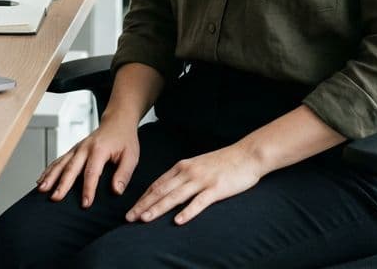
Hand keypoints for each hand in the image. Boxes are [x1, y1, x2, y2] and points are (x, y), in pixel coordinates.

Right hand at [37, 115, 139, 208]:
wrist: (117, 121)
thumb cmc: (125, 140)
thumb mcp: (131, 156)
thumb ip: (124, 173)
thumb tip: (116, 190)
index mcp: (100, 149)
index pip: (92, 172)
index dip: (88, 189)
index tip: (85, 204)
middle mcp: (84, 148)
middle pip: (71, 168)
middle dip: (62, 184)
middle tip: (55, 198)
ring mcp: (77, 148)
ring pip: (61, 163)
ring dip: (50, 177)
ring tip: (42, 189)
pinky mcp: (73, 150)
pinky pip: (58, 160)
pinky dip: (49, 170)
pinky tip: (41, 181)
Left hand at [125, 144, 263, 225]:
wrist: (247, 154)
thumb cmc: (224, 162)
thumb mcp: (198, 165)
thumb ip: (184, 175)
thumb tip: (169, 188)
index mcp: (182, 166)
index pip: (157, 184)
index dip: (143, 198)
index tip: (132, 209)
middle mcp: (188, 172)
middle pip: (161, 191)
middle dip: (143, 205)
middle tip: (129, 218)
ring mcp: (202, 180)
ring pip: (175, 196)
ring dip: (158, 208)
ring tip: (145, 219)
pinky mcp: (216, 188)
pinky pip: (199, 202)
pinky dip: (187, 212)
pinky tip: (178, 221)